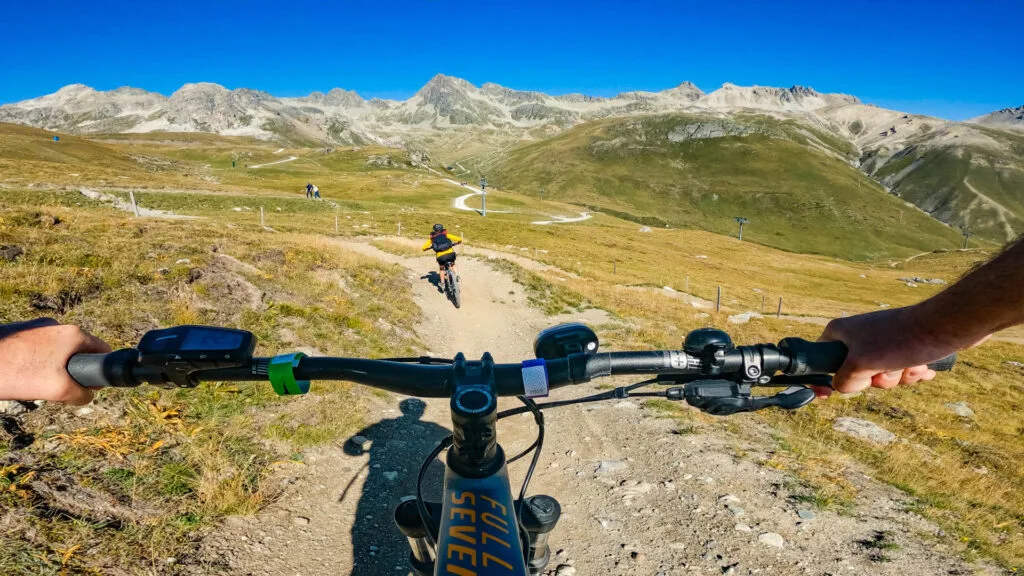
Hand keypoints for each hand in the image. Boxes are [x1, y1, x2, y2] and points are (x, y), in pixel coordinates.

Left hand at [0, 318, 110, 405]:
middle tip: (52, 389)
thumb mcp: (57, 390)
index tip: (84, 387)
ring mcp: (36, 327)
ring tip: (30, 383)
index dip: (98, 372)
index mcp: (73, 334)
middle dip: (70, 373)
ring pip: (55, 353)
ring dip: (49, 370)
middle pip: (78, 353)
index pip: (103, 351)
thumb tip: (87, 395)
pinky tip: (16, 376)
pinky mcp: (17, 332)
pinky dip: (31, 365)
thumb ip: (81, 394)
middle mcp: (57, 325)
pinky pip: (36, 351)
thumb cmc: (14, 371)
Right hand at [815, 306, 980, 397]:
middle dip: (875, 380)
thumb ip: (843, 380)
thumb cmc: (901, 340)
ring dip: (897, 378)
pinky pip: (899, 369)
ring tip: (909, 365)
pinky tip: (922, 366)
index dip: (823, 378)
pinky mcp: (903, 344)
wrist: (947, 325)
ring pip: (880, 374)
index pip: (819, 358)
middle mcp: (859, 334)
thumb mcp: (861, 364)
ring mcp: (882, 340)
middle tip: (884, 371)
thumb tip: (843, 387)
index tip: (827, 395)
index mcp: (841, 332)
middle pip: (855, 372)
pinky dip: (910, 372)